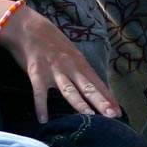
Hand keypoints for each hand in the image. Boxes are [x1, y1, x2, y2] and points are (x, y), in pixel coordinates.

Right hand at [0, 5, 120, 121]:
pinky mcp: (36, 72)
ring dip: (79, 103)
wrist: (28, 27)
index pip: (97, 83)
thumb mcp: (69, 53)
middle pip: (87, 87)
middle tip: (112, 116)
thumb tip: (90, 86)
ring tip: (89, 115)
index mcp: (80, 62)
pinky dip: (41, 106)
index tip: (118, 112)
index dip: (108, 98)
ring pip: (69, 89)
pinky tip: (43, 119)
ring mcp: (53, 70)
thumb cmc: (50, 41)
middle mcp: (70, 66)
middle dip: (100, 101)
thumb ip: (79, 69)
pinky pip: (39, 92)